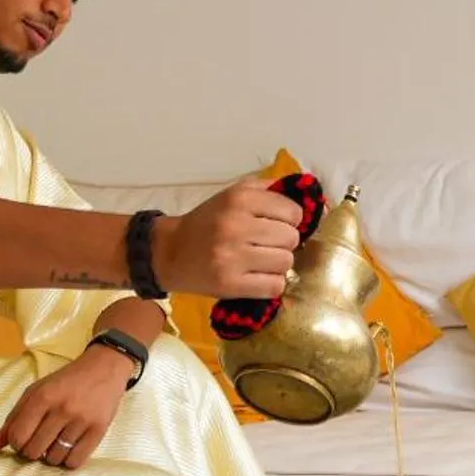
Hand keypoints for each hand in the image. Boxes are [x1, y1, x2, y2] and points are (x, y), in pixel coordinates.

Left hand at [0, 348, 134, 468]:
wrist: (104, 368)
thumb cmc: (65, 381)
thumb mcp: (36, 392)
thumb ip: (13, 418)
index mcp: (42, 396)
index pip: (18, 436)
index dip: (16, 444)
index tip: (23, 439)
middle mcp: (62, 409)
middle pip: (34, 450)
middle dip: (32, 451)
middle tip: (40, 442)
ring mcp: (82, 420)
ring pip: (54, 458)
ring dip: (51, 456)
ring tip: (56, 443)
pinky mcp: (99, 430)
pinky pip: (75, 461)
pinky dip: (68, 461)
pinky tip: (69, 449)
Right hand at [153, 178, 301, 297]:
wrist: (170, 252)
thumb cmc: (208, 222)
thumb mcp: (233, 194)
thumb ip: (268, 189)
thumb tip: (304, 190)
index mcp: (239, 199)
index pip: (293, 212)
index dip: (291, 220)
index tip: (278, 225)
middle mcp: (236, 225)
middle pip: (291, 238)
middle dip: (284, 243)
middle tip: (268, 245)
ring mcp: (232, 256)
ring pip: (285, 263)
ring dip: (278, 264)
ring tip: (262, 261)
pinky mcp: (229, 284)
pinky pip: (274, 286)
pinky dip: (271, 284)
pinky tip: (258, 278)